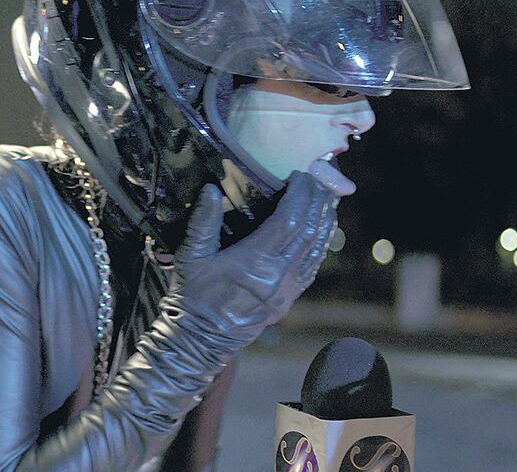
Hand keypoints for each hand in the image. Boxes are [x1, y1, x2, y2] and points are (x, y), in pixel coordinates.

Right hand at [162, 172, 336, 342]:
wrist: (200, 340)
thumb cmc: (193, 297)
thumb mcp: (190, 257)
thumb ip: (203, 222)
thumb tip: (210, 188)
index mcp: (254, 263)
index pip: (289, 220)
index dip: (299, 195)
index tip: (298, 176)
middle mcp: (278, 276)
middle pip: (309, 230)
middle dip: (316, 200)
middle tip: (314, 178)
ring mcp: (287, 290)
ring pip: (317, 248)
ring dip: (325, 219)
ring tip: (324, 196)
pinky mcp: (289, 299)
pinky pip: (313, 265)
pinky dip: (322, 242)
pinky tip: (322, 227)